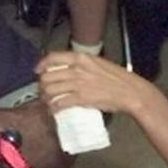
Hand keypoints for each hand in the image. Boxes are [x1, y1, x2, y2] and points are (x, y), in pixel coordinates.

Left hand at [36, 51, 152, 113]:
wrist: (130, 92)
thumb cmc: (117, 78)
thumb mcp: (98, 63)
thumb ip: (82, 65)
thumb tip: (66, 70)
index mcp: (81, 58)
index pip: (53, 57)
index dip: (42, 64)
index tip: (37, 71)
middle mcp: (77, 69)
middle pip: (48, 75)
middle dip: (42, 85)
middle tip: (44, 91)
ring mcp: (78, 84)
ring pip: (50, 90)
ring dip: (46, 97)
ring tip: (48, 101)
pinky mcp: (81, 99)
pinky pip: (59, 103)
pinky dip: (54, 107)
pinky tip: (54, 110)